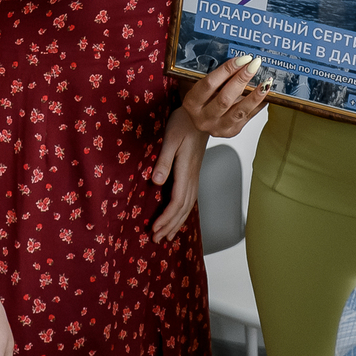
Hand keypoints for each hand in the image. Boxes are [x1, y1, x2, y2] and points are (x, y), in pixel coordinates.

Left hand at [151, 108, 207, 242]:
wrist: (202, 115)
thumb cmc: (184, 123)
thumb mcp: (170, 139)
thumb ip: (163, 160)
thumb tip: (156, 181)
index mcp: (186, 172)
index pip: (176, 202)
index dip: (166, 219)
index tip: (154, 229)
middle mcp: (192, 178)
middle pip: (183, 209)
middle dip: (169, 226)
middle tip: (156, 240)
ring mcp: (194, 177)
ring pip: (188, 207)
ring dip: (177, 223)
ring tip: (166, 236)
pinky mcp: (193, 174)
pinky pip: (190, 200)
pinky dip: (183, 213)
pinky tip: (178, 218)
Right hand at [180, 54, 268, 137]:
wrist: (200, 121)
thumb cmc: (201, 99)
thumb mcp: (198, 86)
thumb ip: (213, 76)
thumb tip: (238, 61)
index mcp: (192, 103)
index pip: (209, 84)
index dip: (226, 70)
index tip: (241, 59)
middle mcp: (204, 118)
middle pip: (225, 98)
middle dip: (242, 79)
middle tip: (254, 65)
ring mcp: (219, 127)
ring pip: (240, 111)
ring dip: (255, 95)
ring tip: (266, 82)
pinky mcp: (233, 130)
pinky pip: (249, 116)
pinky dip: (259, 103)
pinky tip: (266, 93)